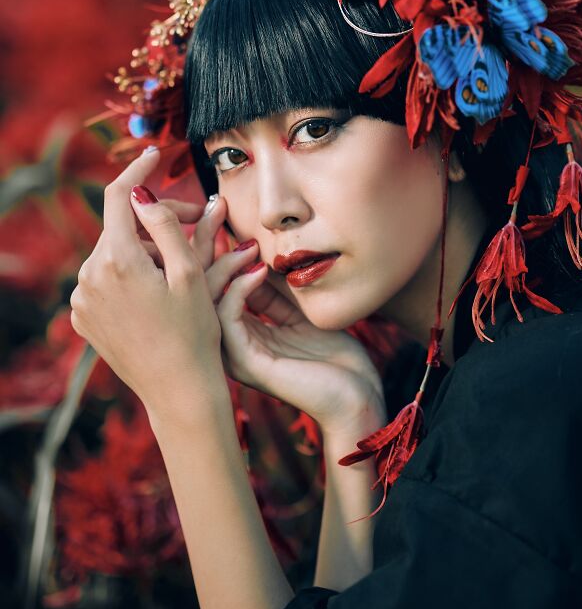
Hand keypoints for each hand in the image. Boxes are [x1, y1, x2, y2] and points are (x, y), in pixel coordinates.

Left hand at [69, 148, 226, 421]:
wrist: (178, 390)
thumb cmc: (194, 332)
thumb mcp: (191, 274)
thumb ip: (166, 226)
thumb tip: (141, 194)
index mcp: (117, 261)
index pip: (118, 197)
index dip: (137, 171)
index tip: (154, 155)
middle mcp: (89, 277)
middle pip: (121, 227)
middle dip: (155, 220)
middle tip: (199, 223)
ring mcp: (81, 299)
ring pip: (114, 253)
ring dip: (145, 250)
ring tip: (182, 269)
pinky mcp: (83, 317)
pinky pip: (105, 279)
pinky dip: (130, 274)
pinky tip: (158, 293)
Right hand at [175, 192, 387, 436]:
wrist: (357, 399)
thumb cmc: (335, 358)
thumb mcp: (299, 310)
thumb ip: (274, 287)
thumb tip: (254, 245)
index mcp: (238, 331)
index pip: (209, 281)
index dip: (209, 244)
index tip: (217, 209)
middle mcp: (229, 343)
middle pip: (197, 288)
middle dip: (201, 245)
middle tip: (213, 209)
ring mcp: (235, 355)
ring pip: (205, 302)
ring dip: (220, 265)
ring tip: (240, 240)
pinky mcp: (249, 364)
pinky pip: (229, 319)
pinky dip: (239, 290)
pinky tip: (259, 269)